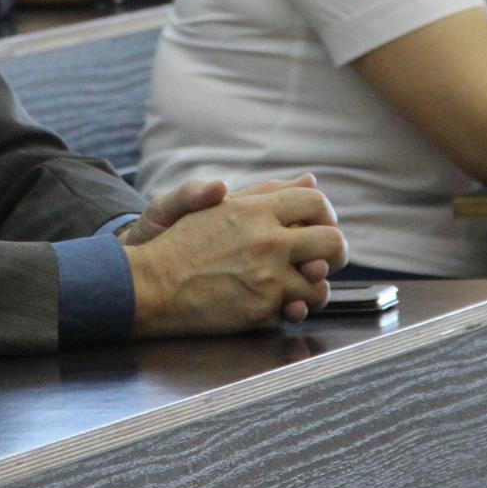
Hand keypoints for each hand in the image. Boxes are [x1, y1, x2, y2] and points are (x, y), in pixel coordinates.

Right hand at [126, 183, 346, 336]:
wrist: (150, 284)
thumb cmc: (179, 244)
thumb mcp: (216, 206)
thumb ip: (264, 192)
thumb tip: (308, 179)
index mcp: (256, 210)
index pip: (315, 202)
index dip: (326, 215)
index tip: (320, 226)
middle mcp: (268, 240)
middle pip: (332, 242)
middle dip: (336, 252)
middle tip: (324, 259)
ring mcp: (267, 276)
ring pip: (320, 283)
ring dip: (315, 286)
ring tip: (301, 285)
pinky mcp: (261, 308)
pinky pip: (298, 309)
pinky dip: (296, 308)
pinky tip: (286, 303)